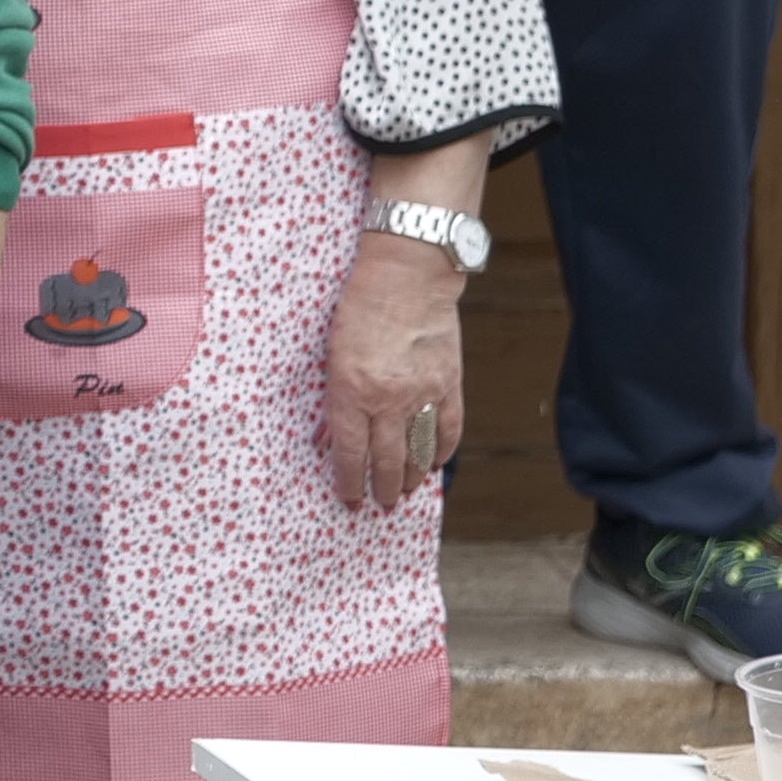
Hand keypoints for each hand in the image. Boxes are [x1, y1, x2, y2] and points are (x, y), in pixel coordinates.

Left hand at [320, 241, 469, 515]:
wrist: (407, 275)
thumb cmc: (358, 305)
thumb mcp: (333, 351)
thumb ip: (336, 395)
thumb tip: (332, 435)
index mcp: (351, 390)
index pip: (351, 452)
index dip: (349, 481)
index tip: (349, 499)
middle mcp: (388, 398)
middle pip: (386, 459)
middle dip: (382, 488)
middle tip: (382, 505)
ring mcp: (423, 392)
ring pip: (419, 451)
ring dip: (412, 477)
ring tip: (405, 493)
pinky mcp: (449, 382)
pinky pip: (448, 427)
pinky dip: (443, 450)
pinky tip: (435, 464)